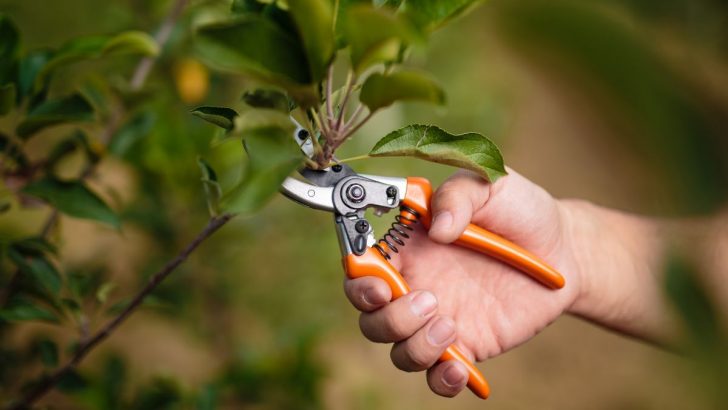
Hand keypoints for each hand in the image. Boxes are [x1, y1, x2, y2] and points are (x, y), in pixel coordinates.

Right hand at [344, 169, 583, 396]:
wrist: (564, 250)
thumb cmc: (521, 211)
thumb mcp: (491, 184)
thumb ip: (459, 195)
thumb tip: (438, 226)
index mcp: (408, 246)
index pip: (362, 265)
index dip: (358, 277)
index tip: (377, 280)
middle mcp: (416, 284)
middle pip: (370, 315)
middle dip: (386, 317)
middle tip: (427, 300)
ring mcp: (438, 319)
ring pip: (398, 350)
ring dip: (414, 344)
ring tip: (451, 324)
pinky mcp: (465, 347)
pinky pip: (437, 377)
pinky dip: (441, 380)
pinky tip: (461, 368)